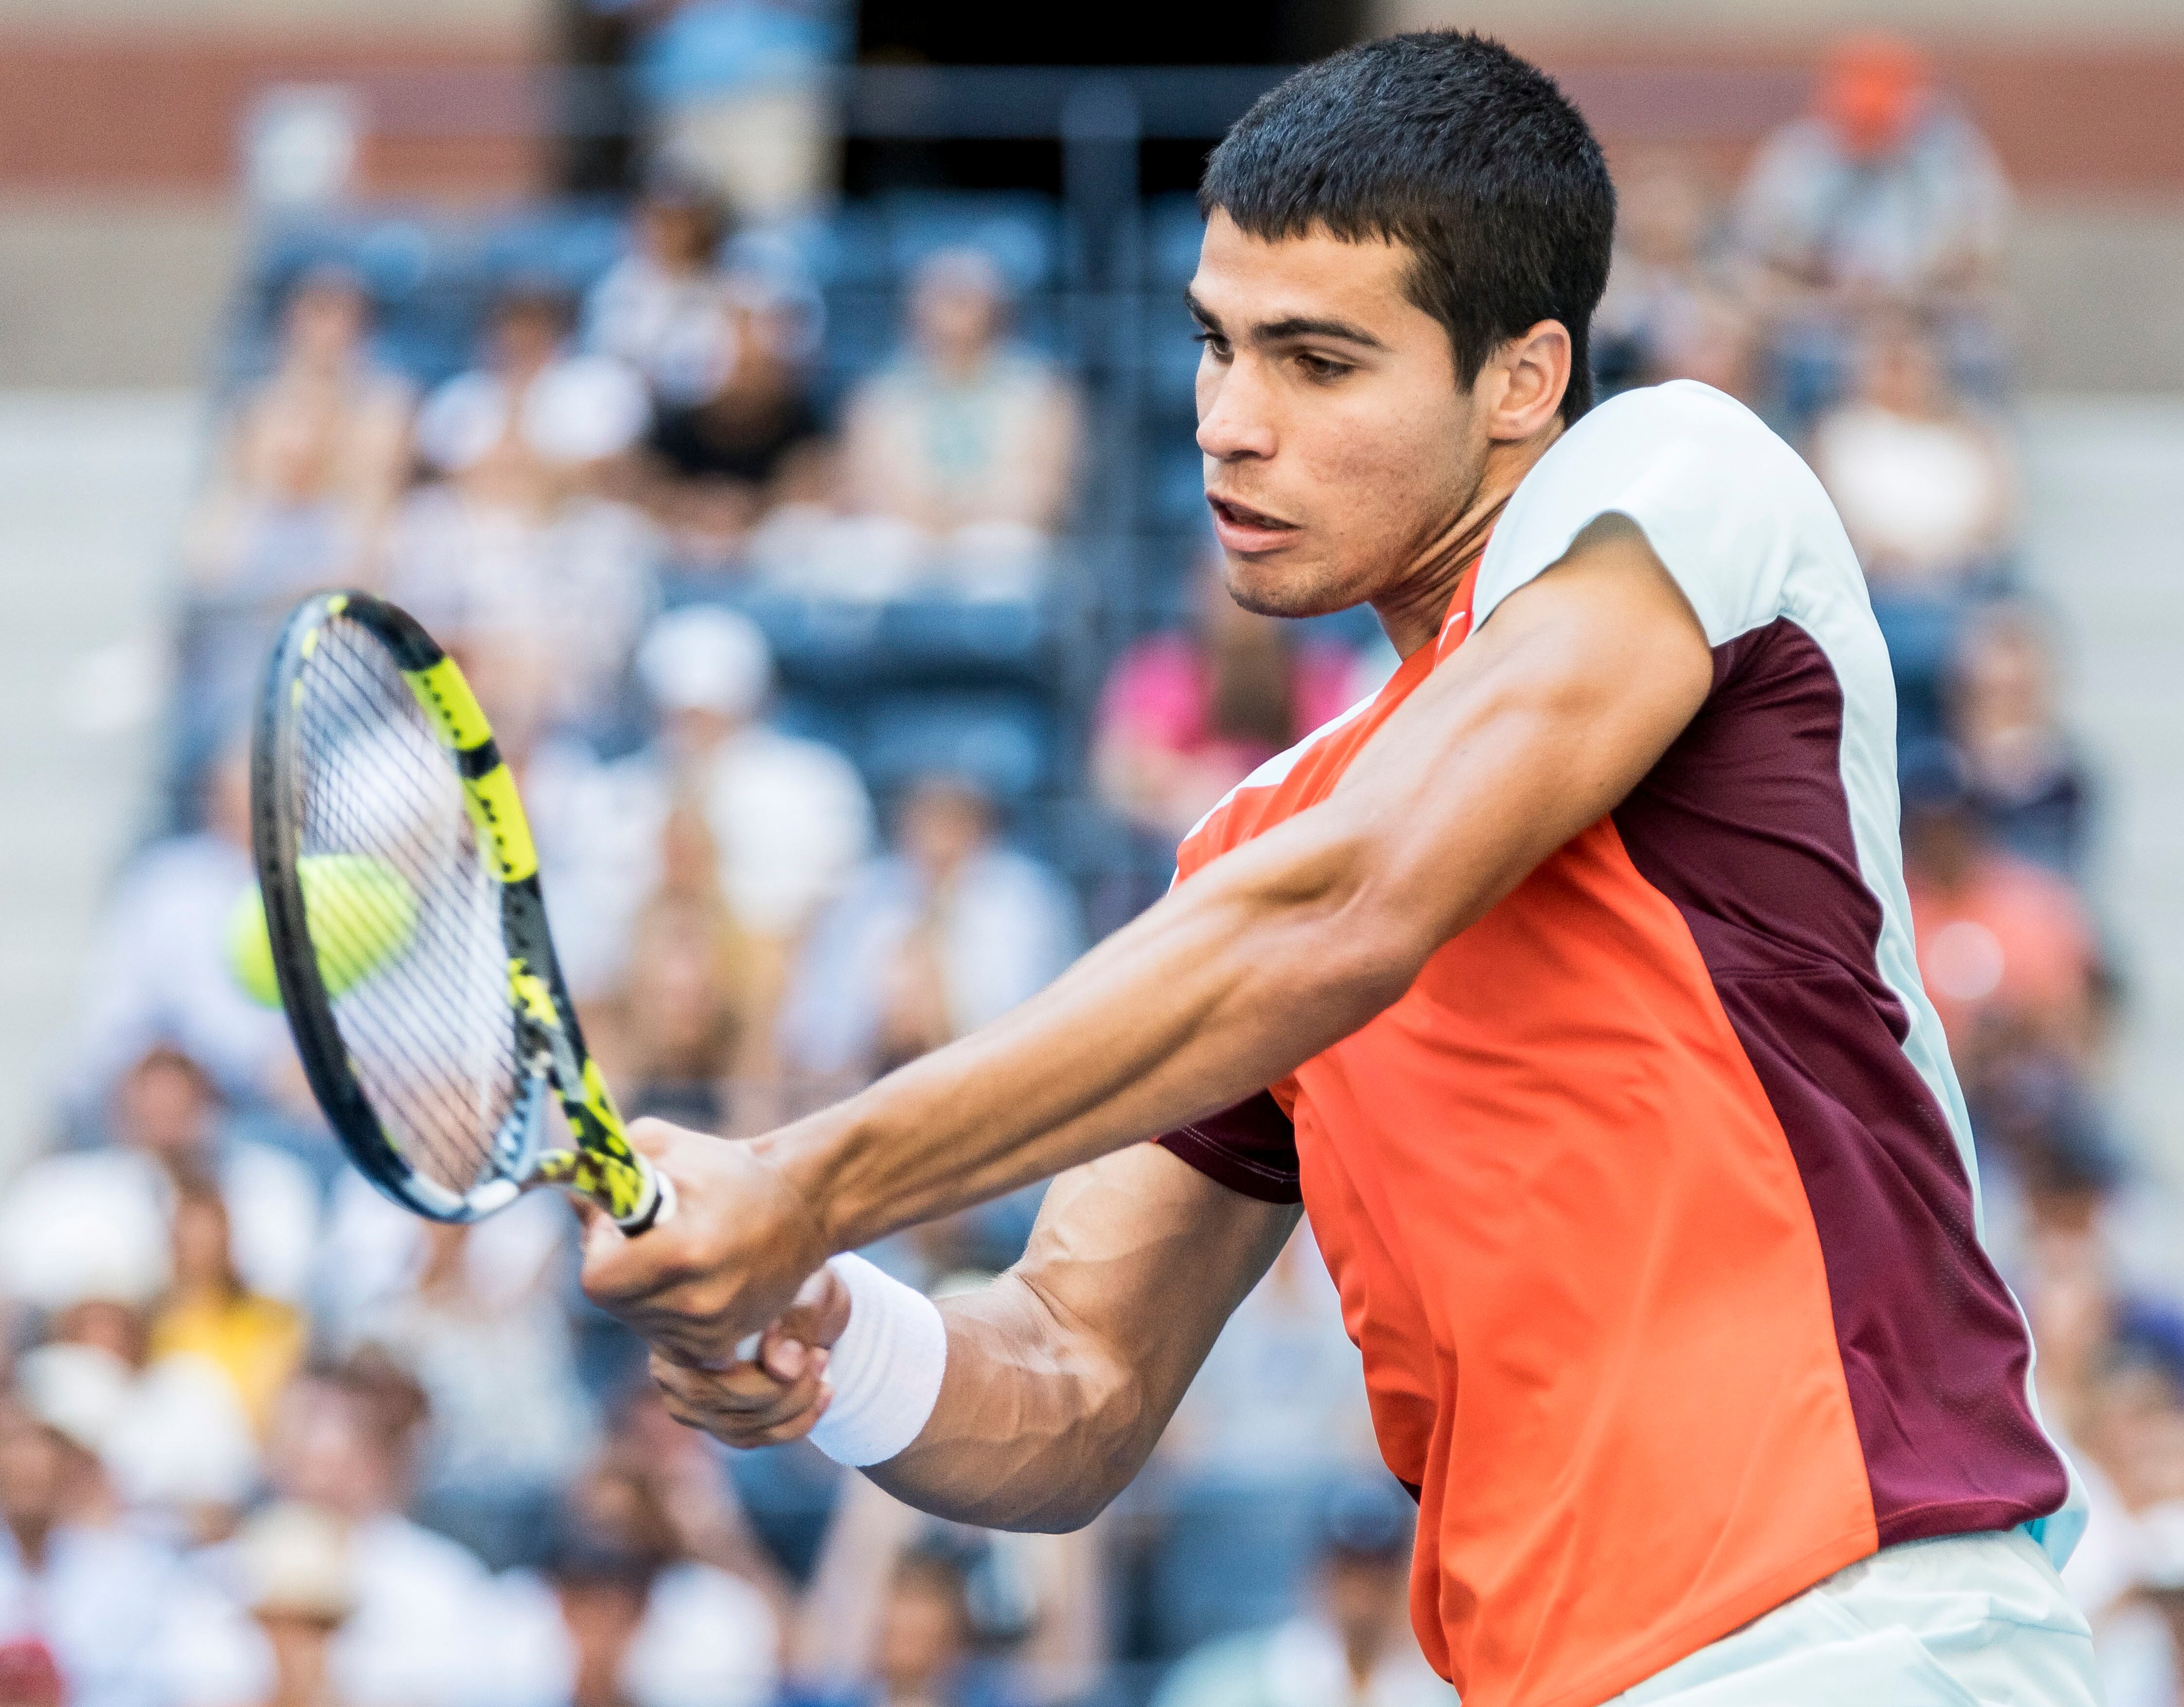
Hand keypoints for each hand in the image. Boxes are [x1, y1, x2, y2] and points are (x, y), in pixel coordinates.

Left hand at [580, 1117, 832, 1369]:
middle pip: (612, 1302)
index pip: (597, 1279)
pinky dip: (666, 1312)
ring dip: (642, 1290)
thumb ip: (606, 1165)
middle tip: (646, 1237)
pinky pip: (664, 1338)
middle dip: (617, 1267)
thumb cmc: (730, 1170)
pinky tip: (690, 1281)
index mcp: (684, 1250)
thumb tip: (558, 1185)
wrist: (804, 1205)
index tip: (622, 1224)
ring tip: (677, 1255)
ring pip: (637, 1320)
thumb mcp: (664, 1145)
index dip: (600, 1247)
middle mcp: (698, 1300)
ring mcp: (712, 1329)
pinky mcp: (721, 1344)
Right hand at [650, 1263, 851, 1447]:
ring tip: (821, 1366)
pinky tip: (823, 1394)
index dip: (753, 1365)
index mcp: (678, 1324)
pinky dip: (793, 1424)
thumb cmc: (802, 1288)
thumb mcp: (807, 1294)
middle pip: (711, 1400)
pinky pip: (751, 1438)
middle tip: (819, 1357)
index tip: (798, 1341)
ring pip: (735, 1427)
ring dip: (791, 1407)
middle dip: (778, 1391)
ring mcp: (689, 1400)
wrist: (811, 1303)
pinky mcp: (716, 1421)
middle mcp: (671, 1366)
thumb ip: (794, 1326)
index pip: (702, 1362)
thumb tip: (782, 1370)